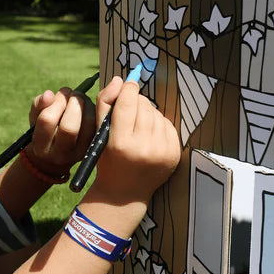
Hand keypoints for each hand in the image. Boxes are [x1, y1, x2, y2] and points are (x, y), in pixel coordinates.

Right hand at [26, 87, 96, 176]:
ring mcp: (79, 153)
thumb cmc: (45, 132)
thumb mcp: (36, 120)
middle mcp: (60, 154)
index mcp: (41, 146)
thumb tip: (49, 94)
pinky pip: (98, 125)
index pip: (47, 120)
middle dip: (74, 103)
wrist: (57, 158)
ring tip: (82, 98)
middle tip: (74, 94)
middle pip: (69, 127)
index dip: (56, 101)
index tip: (61, 92)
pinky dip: (96, 111)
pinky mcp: (93, 148)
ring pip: (88, 125)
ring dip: (87, 105)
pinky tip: (89, 107)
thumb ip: (39, 106)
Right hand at [93, 75, 180, 204]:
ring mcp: (161, 151)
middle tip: (129, 110)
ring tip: (138, 126)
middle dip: (136, 102)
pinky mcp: (174, 153)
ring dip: (147, 112)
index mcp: (120, 143)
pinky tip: (149, 134)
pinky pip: (167, 124)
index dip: (128, 89)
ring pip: (156, 113)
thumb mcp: (99, 134)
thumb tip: (120, 79)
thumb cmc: (108, 161)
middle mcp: (143, 147)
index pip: (126, 102)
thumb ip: (105, 103)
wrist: (125, 194)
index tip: (128, 84)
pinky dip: (158, 123)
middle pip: (143, 105)